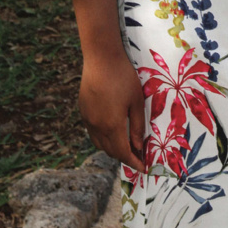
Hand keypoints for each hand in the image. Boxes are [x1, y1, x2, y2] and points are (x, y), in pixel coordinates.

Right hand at [78, 51, 145, 171]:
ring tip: (125, 146)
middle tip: (137, 156)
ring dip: (112, 148)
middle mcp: (97, 127)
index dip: (133, 162)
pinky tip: (112, 131)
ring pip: (99, 143)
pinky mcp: (83, 111)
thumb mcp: (137, 101)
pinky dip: (103, 138)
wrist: (101, 58)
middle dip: (124, 156)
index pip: (123, 153)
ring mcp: (88, 119)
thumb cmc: (123, 77)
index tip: (143, 168)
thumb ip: (137, 126)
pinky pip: (93, 132)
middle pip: (110, 150)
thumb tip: (138, 146)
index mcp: (112, 126)